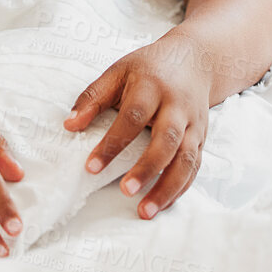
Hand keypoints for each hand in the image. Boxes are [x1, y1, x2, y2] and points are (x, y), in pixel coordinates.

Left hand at [65, 29, 213, 218]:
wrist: (194, 61)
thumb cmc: (149, 69)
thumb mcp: (118, 72)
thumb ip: (93, 97)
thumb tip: (70, 125)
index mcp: (152, 87)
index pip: (133, 117)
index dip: (113, 143)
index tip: (91, 167)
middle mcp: (177, 106)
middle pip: (166, 140)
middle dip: (147, 168)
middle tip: (126, 191)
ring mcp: (193, 124)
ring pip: (186, 159)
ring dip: (167, 187)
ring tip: (145, 211)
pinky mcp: (202, 138)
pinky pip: (194, 167)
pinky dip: (180, 188)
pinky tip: (161, 204)